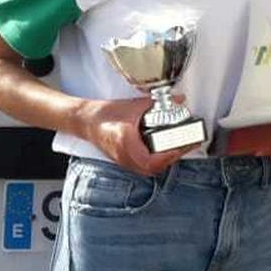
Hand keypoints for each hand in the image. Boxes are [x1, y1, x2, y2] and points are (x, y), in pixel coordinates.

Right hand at [81, 96, 195, 175]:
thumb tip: (179, 101)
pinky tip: (164, 150)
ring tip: (179, 147)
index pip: (152, 160)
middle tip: (187, 145)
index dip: (170, 155)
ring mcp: (123, 160)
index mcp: (126, 143)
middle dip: (172, 157)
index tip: (183, 146)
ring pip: (149, 169)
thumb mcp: (133, 106)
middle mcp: (125, 156)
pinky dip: (156, 160)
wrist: (84, 120)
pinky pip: (143, 166)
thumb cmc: (102, 114)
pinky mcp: (123, 160)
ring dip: (165, 160)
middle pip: (154, 167)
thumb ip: (158, 103)